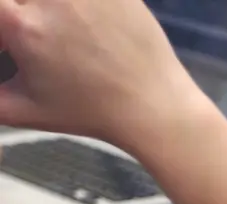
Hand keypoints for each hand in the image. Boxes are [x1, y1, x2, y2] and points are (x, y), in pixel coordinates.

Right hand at [0, 0, 208, 149]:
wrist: (153, 106)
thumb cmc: (90, 112)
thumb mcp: (23, 108)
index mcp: (21, 26)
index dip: (0, 17)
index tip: (7, 28)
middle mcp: (51, 0)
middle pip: (17, 0)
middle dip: (16, 11)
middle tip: (26, 25)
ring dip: (44, 9)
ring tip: (50, 25)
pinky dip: (76, 6)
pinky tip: (76, 18)